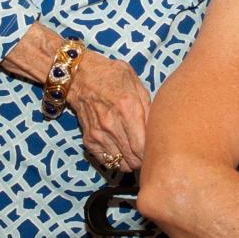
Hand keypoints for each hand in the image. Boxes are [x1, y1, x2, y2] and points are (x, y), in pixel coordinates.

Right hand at [68, 51, 150, 169]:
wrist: (81, 75)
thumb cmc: (112, 76)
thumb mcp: (137, 84)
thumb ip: (149, 107)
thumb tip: (158, 129)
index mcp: (128, 109)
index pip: (142, 146)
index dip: (151, 154)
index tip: (156, 151)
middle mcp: (111, 124)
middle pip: (132, 158)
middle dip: (143, 160)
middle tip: (148, 154)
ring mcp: (98, 133)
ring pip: (120, 162)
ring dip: (130, 162)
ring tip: (136, 155)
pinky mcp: (89, 138)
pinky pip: (105, 160)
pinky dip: (116, 160)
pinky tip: (122, 152)